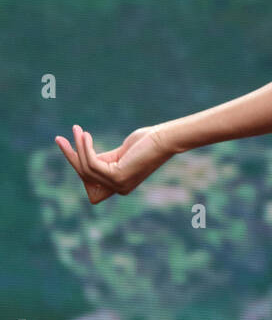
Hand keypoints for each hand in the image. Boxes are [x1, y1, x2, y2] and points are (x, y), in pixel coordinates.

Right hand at [53, 123, 174, 203]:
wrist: (163, 138)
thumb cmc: (145, 143)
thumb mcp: (119, 154)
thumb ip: (102, 160)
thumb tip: (81, 160)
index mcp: (119, 185)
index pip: (90, 179)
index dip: (77, 164)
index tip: (69, 147)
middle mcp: (118, 189)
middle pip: (85, 174)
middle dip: (71, 155)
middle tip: (59, 139)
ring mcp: (118, 185)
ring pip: (86, 168)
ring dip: (78, 147)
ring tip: (76, 130)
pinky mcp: (116, 176)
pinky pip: (92, 163)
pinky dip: (85, 148)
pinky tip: (84, 135)